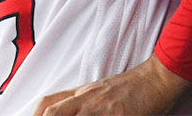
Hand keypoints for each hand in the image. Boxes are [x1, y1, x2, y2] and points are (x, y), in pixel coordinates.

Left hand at [31, 54, 190, 114]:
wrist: (156, 79)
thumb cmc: (130, 89)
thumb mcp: (101, 93)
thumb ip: (84, 104)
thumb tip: (65, 112)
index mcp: (81, 94)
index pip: (48, 103)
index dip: (35, 115)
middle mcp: (86, 99)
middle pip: (53, 111)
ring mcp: (101, 107)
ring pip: (69, 115)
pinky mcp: (118, 115)